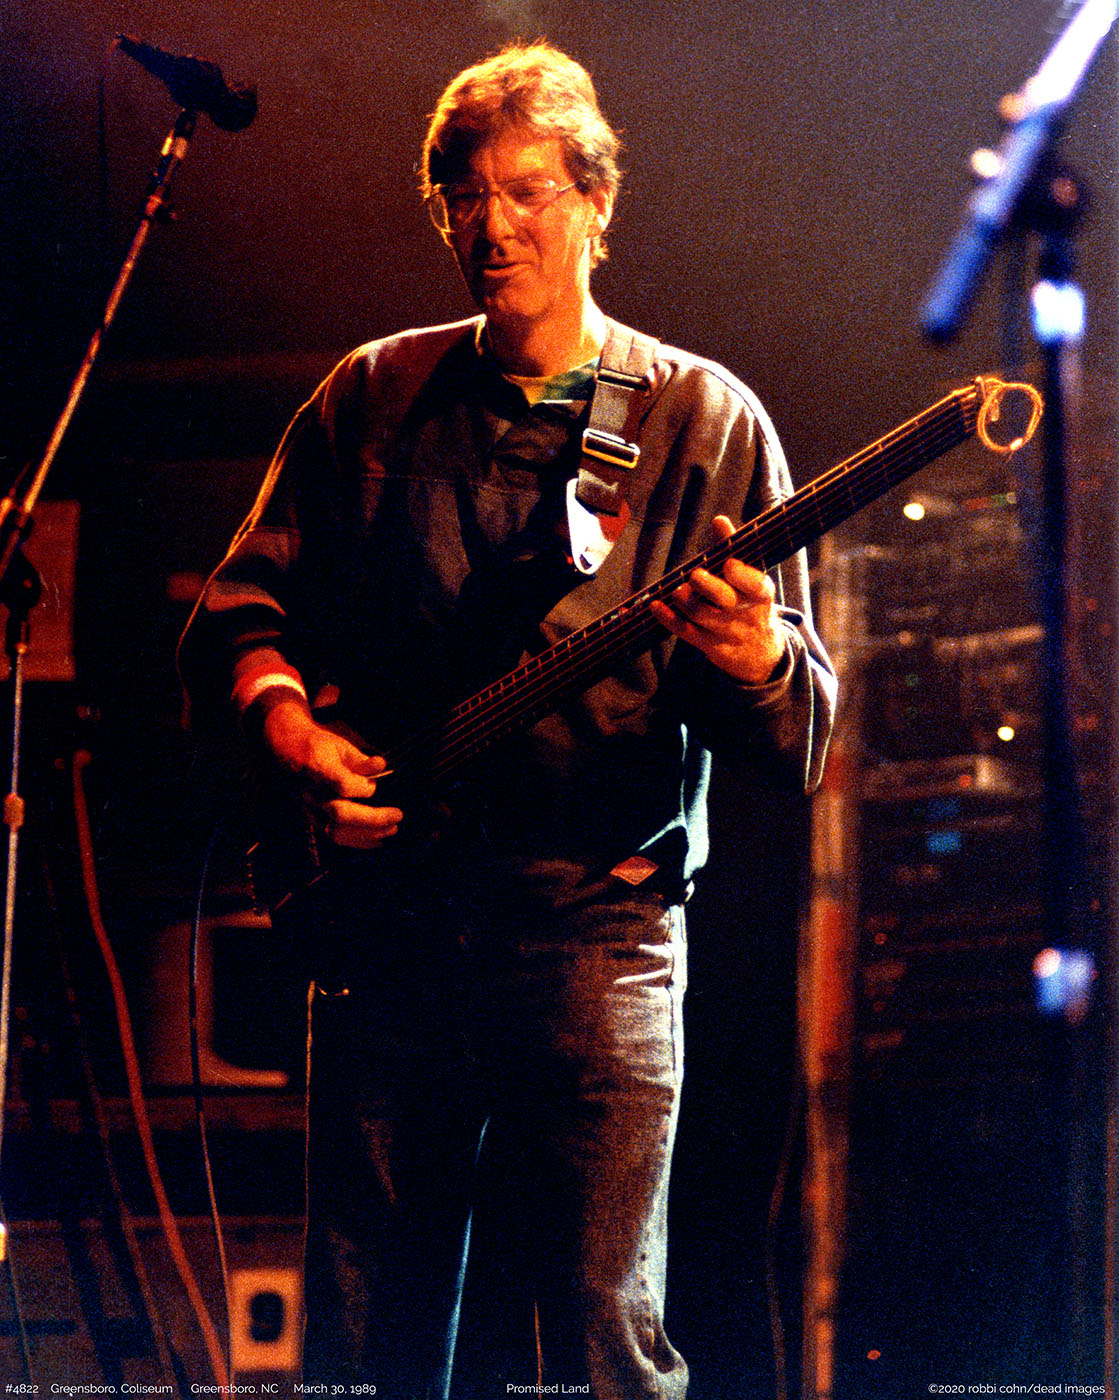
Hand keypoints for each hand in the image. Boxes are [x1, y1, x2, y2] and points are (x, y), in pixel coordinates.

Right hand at [261, 700, 402, 848]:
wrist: (286, 751)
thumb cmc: (316, 745)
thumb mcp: (338, 744)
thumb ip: (359, 759)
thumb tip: (381, 766)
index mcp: (317, 768)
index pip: (341, 785)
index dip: (362, 788)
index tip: (374, 784)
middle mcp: (311, 792)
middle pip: (340, 813)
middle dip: (373, 818)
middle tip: (397, 816)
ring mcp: (309, 808)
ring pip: (336, 830)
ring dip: (367, 834)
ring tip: (392, 829)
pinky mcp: (311, 819)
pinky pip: (334, 836)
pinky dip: (357, 841)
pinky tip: (378, 840)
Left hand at [650, 515, 785, 683]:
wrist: (760, 652)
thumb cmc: (750, 603)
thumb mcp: (751, 580)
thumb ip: (734, 550)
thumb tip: (719, 520)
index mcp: (760, 593)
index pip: (755, 584)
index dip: (741, 575)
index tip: (728, 563)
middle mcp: (745, 613)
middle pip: (725, 600)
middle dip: (708, 586)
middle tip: (694, 574)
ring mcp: (727, 632)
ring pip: (701, 616)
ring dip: (685, 601)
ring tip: (676, 590)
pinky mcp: (710, 646)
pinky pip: (685, 632)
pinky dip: (668, 618)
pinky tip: (656, 606)